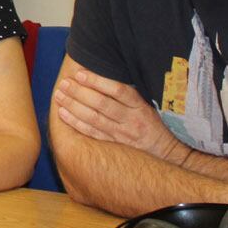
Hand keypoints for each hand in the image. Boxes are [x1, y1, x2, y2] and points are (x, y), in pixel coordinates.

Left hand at [53, 68, 182, 161]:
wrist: (168, 153)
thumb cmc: (154, 124)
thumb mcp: (148, 105)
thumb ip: (128, 93)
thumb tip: (103, 74)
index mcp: (141, 106)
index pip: (118, 91)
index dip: (98, 81)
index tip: (81, 74)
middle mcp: (132, 120)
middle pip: (102, 104)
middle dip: (80, 92)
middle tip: (64, 83)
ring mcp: (123, 135)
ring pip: (94, 119)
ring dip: (74, 106)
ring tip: (59, 96)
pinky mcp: (115, 146)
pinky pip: (92, 134)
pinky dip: (76, 124)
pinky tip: (63, 114)